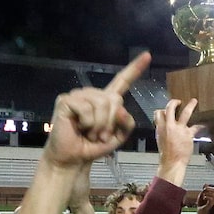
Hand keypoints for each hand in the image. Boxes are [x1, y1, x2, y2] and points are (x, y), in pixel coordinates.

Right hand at [45, 52, 148, 166]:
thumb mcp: (118, 137)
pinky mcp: (66, 100)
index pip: (122, 81)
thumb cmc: (93, 146)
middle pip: (114, 99)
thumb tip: (121, 110)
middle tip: (99, 135)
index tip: (147, 55)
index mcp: (106, 100)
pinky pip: (86, 108)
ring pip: (101, 103)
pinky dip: (87, 123)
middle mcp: (93, 94)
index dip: (135, 68)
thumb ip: (126, 123)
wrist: (74, 159)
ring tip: (90, 133)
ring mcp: (79, 95)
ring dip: (99, 125)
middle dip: (111, 122)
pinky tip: (79, 127)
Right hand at [154, 98, 201, 179]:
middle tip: (178, 101)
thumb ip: (163, 130)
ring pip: (185, 113)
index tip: (165, 110)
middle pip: (170, 108)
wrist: (172, 162)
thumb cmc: (166, 154)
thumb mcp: (160, 139)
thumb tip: (166, 126)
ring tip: (194, 101)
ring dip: (190, 106)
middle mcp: (169, 126)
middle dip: (174, 102)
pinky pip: (196, 127)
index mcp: (160, 128)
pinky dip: (201, 126)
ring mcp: (179, 129)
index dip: (162, 110)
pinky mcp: (188, 134)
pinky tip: (204, 125)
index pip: (158, 113)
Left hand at [196, 182, 213, 212]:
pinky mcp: (212, 203)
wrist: (200, 211)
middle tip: (203, 190)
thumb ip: (204, 189)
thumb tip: (205, 183)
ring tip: (203, 195)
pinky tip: (204, 197)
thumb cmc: (201, 203)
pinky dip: (207, 197)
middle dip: (208, 188)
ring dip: (207, 193)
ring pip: (212, 193)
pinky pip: (211, 198)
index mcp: (213, 195)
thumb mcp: (201, 195)